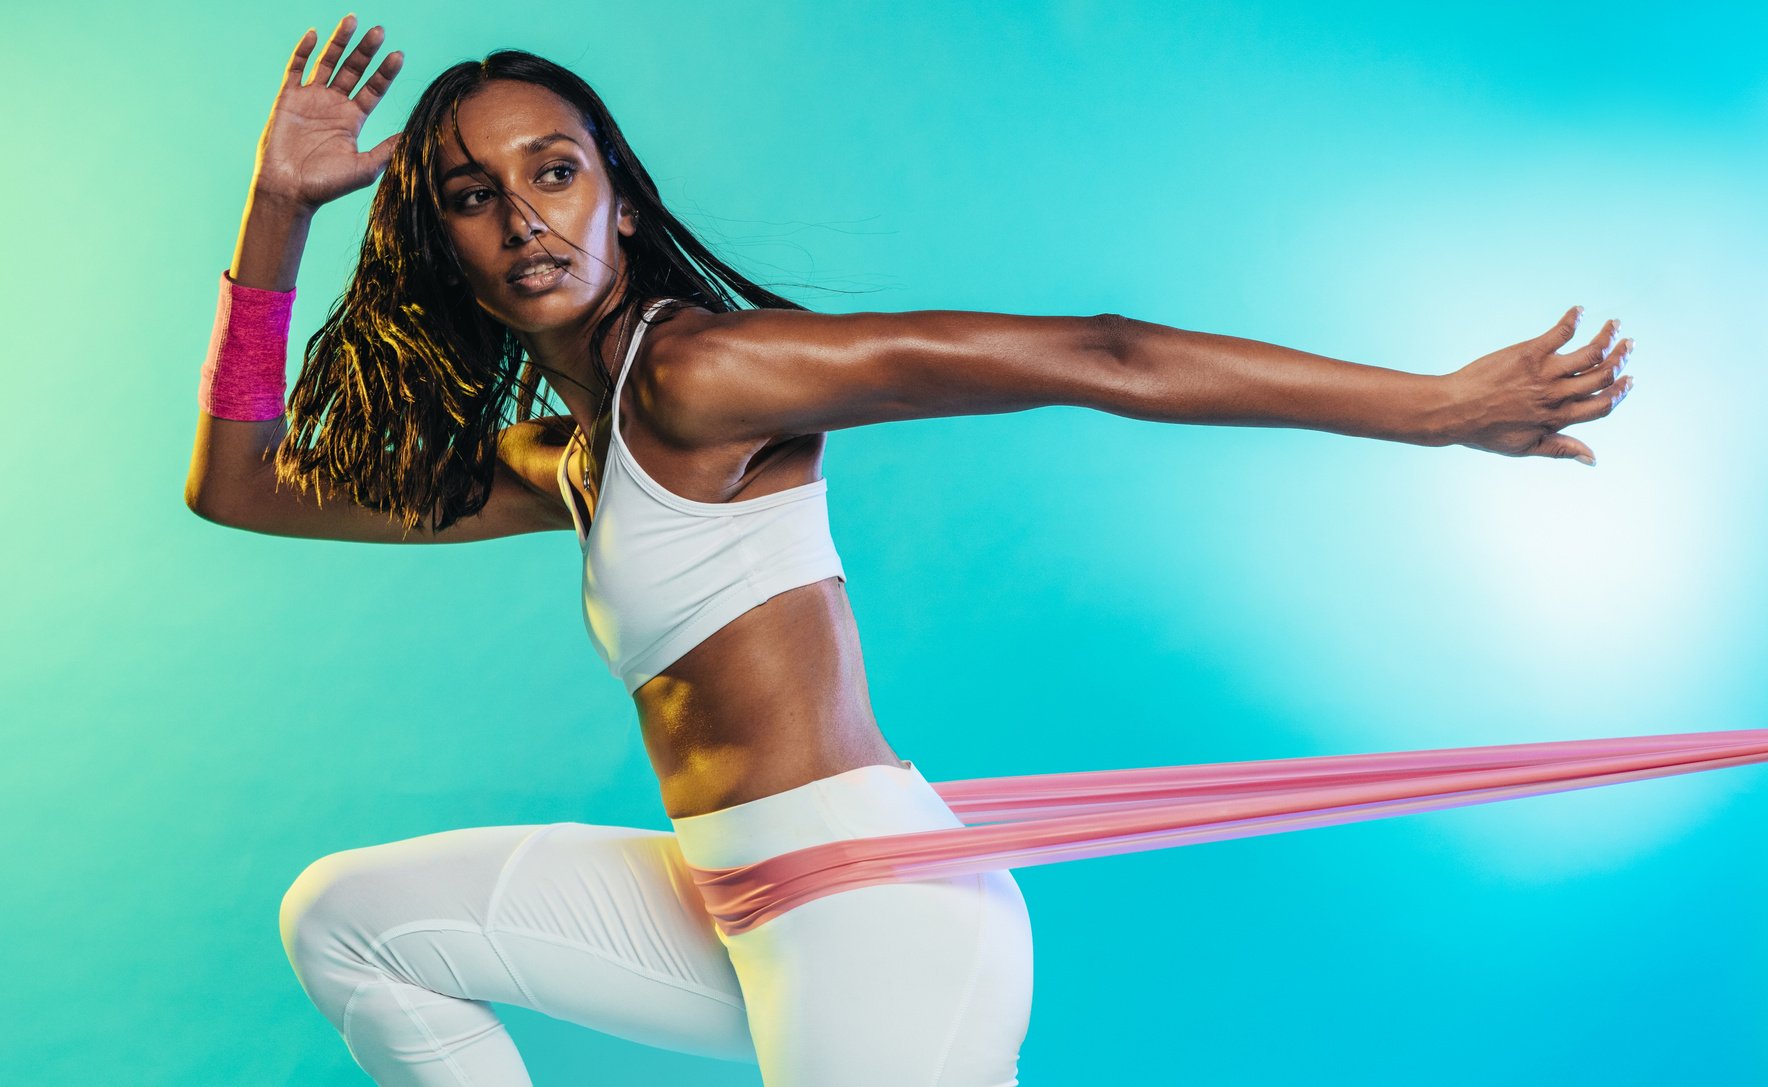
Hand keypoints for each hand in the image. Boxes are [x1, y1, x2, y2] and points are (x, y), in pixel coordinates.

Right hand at [249, 14, 404, 213]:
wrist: (289, 191)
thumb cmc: (326, 185)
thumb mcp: (365, 167)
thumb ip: (387, 149)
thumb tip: (413, 135)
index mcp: (353, 119)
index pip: (373, 88)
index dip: (385, 72)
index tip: (399, 55)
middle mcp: (334, 105)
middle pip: (353, 70)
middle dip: (366, 50)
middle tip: (380, 30)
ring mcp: (310, 99)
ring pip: (328, 63)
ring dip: (340, 42)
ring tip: (353, 20)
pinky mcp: (288, 98)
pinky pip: (296, 69)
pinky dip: (303, 51)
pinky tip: (314, 34)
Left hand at [1440, 307, 1634, 464]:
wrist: (1453, 410)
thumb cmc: (1485, 431)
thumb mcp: (1525, 447)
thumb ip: (1562, 449)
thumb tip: (1594, 459)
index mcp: (1557, 418)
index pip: (1601, 405)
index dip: (1620, 392)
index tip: (1630, 380)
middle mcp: (1555, 395)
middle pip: (1601, 376)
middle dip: (1620, 360)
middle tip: (1629, 346)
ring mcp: (1544, 373)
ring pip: (1589, 353)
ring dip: (1606, 337)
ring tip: (1614, 325)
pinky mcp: (1529, 353)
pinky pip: (1559, 333)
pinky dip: (1572, 320)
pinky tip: (1578, 310)